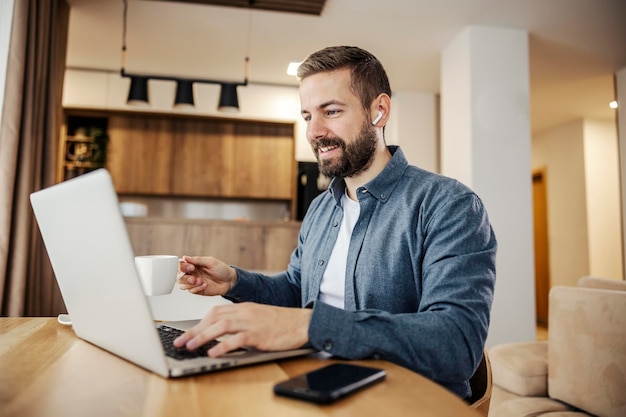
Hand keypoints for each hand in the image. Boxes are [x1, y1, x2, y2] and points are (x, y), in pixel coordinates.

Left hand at [173, 303, 311, 355]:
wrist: (301, 323)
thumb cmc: (281, 323)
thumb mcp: (257, 318)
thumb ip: (241, 323)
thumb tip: (222, 334)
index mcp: (243, 308)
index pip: (214, 313)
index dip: (198, 323)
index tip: (186, 334)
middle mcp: (244, 312)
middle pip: (213, 318)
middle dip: (193, 331)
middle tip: (180, 342)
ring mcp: (251, 322)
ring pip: (221, 327)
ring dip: (202, 337)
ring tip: (190, 347)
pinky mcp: (259, 334)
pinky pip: (237, 339)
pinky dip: (223, 346)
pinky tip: (213, 352)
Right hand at [177, 255, 236, 295]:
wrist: (229, 281)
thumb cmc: (221, 269)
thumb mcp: (210, 262)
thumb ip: (197, 260)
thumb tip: (185, 257)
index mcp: (193, 264)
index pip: (180, 265)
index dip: (182, 267)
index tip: (191, 267)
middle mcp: (191, 273)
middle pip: (178, 276)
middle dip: (185, 278)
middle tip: (194, 278)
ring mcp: (193, 282)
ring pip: (182, 285)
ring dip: (190, 284)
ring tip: (200, 281)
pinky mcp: (197, 290)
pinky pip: (191, 291)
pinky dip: (197, 288)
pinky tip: (205, 285)